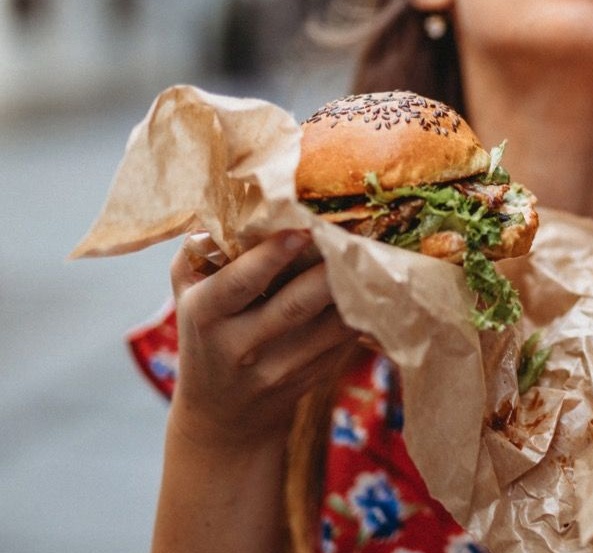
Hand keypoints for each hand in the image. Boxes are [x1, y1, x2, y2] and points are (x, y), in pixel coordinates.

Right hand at [168, 231, 355, 451]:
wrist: (222, 414)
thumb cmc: (206, 332)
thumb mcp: (187, 295)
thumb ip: (199, 253)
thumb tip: (231, 206)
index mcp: (204, 315)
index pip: (238, 284)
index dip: (270, 258)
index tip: (301, 230)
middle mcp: (241, 347)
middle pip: (294, 306)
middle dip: (325, 272)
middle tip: (351, 235)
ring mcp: (280, 368)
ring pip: (330, 326)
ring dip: (355, 291)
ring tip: (374, 254)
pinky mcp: (313, 377)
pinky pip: (345, 339)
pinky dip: (363, 312)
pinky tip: (377, 284)